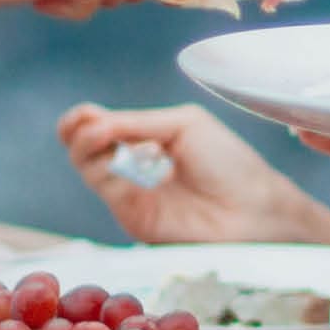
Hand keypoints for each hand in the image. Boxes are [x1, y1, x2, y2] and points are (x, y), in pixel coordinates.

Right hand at [57, 103, 327, 242]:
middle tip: (91, 123)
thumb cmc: (230, 164)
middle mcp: (137, 164)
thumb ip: (138, 123)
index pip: (104, 125)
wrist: (251, 210)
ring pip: (85, 163)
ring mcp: (132, 191)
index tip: (87, 114)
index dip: (87, 118)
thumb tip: (94, 124)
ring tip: (102, 134)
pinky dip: (100, 164)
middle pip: (84, 144)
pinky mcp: (131, 214)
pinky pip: (102, 185)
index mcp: (152, 138)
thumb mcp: (183, 126)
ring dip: (85, 143)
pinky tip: (116, 153)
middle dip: (79, 129)